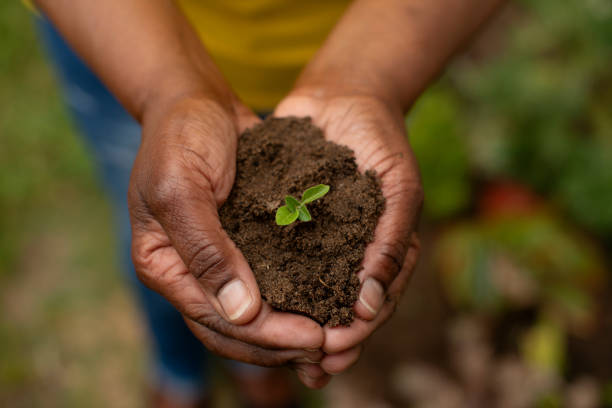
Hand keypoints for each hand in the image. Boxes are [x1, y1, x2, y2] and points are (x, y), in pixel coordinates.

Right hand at [128, 94, 324, 370]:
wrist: (197, 101)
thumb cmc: (181, 136)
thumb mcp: (181, 188)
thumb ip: (206, 250)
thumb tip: (241, 312)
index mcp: (163, 265)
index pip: (213, 319)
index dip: (263, 335)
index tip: (311, 336)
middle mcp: (188, 273)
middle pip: (234, 329)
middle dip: (282, 343)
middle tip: (332, 345)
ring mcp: (215, 262)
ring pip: (253, 316)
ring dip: (291, 331)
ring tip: (336, 336)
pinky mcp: (242, 248)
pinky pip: (268, 286)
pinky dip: (294, 300)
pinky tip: (327, 304)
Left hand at [275, 91, 422, 386]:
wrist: (343, 98)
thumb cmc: (381, 141)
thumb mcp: (399, 186)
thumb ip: (390, 240)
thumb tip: (369, 302)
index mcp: (380, 254)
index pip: (372, 304)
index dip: (357, 331)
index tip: (336, 350)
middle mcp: (346, 256)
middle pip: (337, 311)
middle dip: (324, 341)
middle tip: (309, 365)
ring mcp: (315, 244)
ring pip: (305, 296)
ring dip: (293, 327)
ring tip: (278, 353)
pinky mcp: (283, 228)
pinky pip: (275, 264)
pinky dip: (266, 288)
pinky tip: (251, 306)